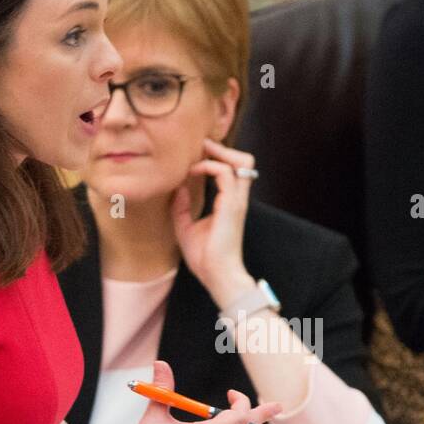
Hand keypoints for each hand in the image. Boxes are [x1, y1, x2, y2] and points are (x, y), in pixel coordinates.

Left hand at [172, 138, 256, 305]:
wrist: (217, 276)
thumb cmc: (205, 258)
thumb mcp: (186, 227)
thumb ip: (182, 207)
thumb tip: (178, 187)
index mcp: (229, 204)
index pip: (231, 171)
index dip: (216, 159)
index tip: (194, 158)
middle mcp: (237, 199)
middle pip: (245, 161)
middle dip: (224, 149)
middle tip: (203, 147)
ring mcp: (237, 201)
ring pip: (242, 162)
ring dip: (220, 153)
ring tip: (201, 154)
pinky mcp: (231, 206)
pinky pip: (225, 174)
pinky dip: (209, 167)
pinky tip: (194, 172)